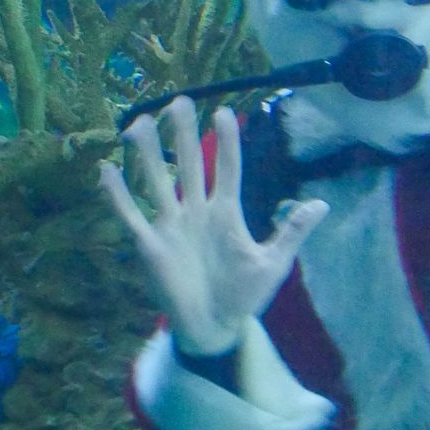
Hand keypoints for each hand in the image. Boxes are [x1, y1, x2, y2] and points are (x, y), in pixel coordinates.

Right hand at [101, 100, 327, 353]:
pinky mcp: (150, 245)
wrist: (216, 328)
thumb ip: (291, 231)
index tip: (225, 112)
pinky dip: (118, 195)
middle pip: (188, 164)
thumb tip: (322, 204)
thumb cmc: (244, 294)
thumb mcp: (274, 263)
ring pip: (156, 181)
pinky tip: (107, 170)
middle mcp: (196, 211)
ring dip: (146, 154)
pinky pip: (131, 215)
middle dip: (182, 134)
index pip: (227, 168)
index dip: (226, 142)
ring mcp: (171, 226)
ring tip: (137, 123)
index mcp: (226, 212)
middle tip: (179, 101)